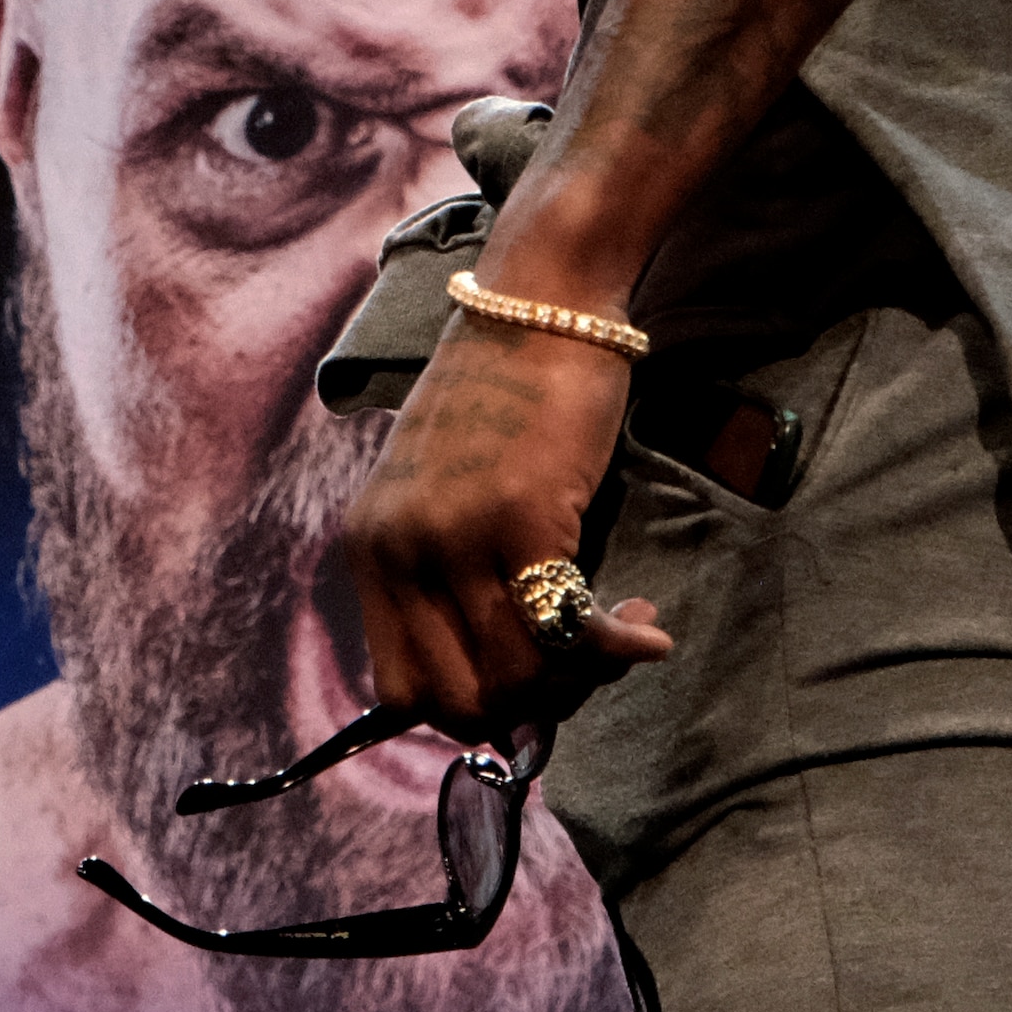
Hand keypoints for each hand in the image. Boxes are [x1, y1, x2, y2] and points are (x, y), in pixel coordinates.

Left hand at [339, 311, 676, 735]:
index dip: (470, 708)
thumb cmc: (504, 396)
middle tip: (579, 668)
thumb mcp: (440, 492)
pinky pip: (567, 628)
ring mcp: (455, 535)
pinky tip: (642, 624)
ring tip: (618, 632)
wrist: (540, 303)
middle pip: (461, 701)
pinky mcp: (522, 516)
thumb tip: (504, 679)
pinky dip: (613, 645)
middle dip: (531, 705)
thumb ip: (448, 576)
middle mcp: (399, 548)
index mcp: (369, 547)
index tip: (525, 682)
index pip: (401, 692)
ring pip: (518, 675)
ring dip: (581, 676)